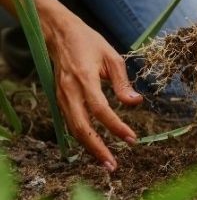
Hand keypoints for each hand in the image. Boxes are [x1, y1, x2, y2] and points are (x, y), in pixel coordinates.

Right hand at [45, 11, 142, 171]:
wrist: (60, 34)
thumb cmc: (88, 42)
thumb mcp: (111, 56)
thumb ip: (122, 82)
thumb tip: (135, 102)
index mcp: (84, 77)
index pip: (101, 109)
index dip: (116, 127)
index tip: (131, 139)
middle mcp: (69, 90)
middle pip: (81, 127)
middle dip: (97, 148)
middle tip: (113, 165)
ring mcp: (61, 95)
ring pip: (73, 128)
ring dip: (89, 146)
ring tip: (105, 161)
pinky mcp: (58, 97)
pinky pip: (69, 121)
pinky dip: (81, 136)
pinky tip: (93, 144)